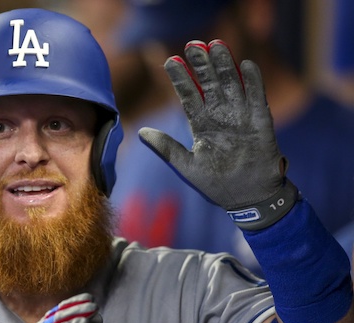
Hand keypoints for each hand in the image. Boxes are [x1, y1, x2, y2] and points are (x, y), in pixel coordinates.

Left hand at [139, 39, 298, 229]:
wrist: (248, 197)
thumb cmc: (217, 184)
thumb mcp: (187, 166)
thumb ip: (166, 148)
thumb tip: (141, 132)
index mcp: (202, 126)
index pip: (189, 97)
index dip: (180, 80)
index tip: (170, 61)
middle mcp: (220, 117)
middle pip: (210, 85)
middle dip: (202, 66)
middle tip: (193, 44)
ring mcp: (240, 117)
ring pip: (231, 86)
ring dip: (224, 66)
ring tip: (216, 45)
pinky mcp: (260, 122)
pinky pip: (257, 97)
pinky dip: (253, 82)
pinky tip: (245, 64)